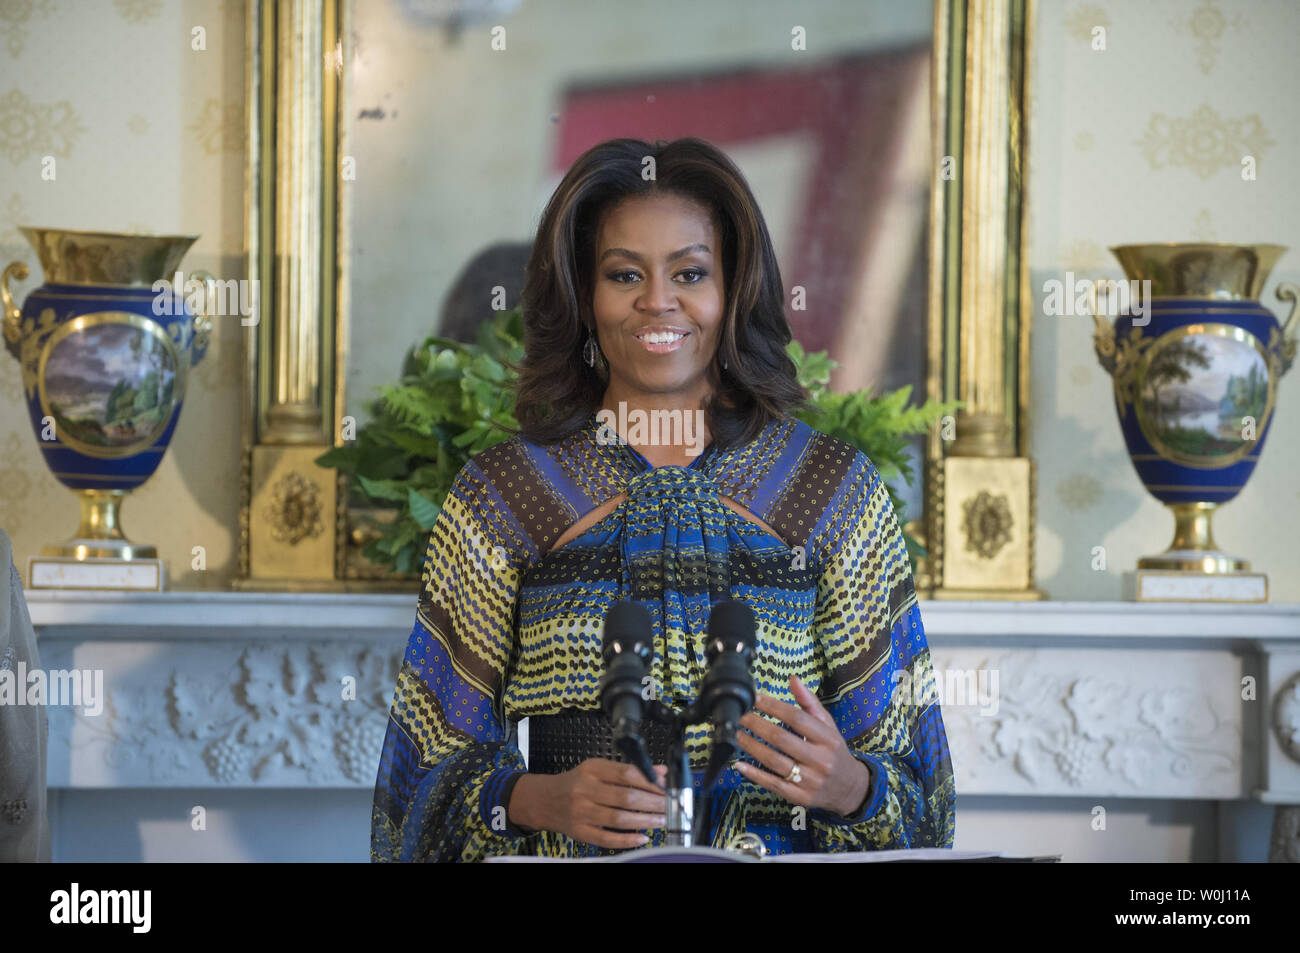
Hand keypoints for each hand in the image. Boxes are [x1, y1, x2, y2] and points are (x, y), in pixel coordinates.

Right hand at [518, 759, 667, 848]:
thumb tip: (660, 772)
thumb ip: (629, 770)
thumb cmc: (575, 783)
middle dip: (652, 803)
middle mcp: (585, 790)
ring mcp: (582, 812)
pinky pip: (607, 838)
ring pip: (619, 819)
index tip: (665, 787)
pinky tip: (642, 838)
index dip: (650, 782)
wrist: (544, 800)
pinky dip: (627, 840)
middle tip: (668, 806)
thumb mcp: (598, 768)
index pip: (626, 774)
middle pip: (626, 797)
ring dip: (645, 821)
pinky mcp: (580, 832)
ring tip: (661, 820)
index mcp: (592, 770)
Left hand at [735, 675, 870, 817]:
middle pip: (782, 739)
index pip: (797, 718)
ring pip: (774, 761)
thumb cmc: (834, 751)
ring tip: (736, 734)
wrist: (850, 789)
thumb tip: (793, 679)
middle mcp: (820, 760)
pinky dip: (754, 774)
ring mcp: (809, 780)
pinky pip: (773, 784)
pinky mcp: (799, 797)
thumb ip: (809, 702)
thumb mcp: (828, 725)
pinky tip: (740, 764)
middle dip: (757, 724)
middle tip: (739, 715)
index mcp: (827, 738)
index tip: (754, 698)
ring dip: (751, 746)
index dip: (773, 706)